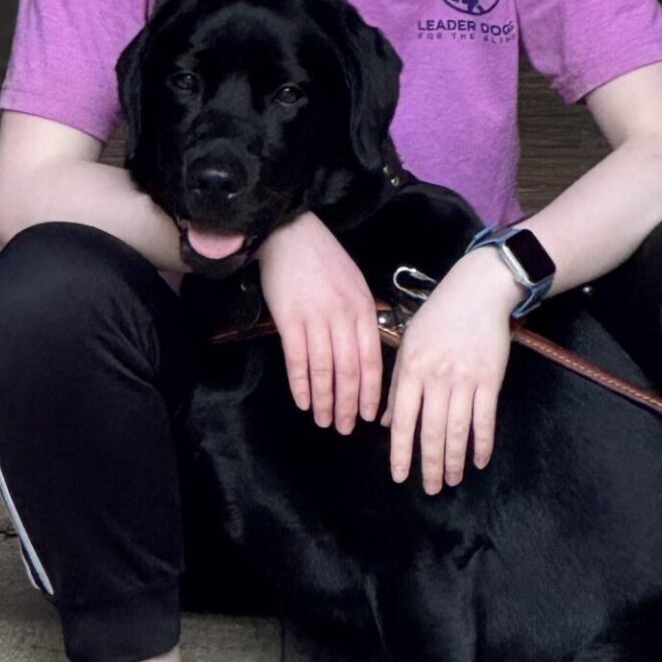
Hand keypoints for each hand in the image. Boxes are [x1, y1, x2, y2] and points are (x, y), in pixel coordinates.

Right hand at [256, 212, 382, 432]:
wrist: (290, 233)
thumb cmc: (323, 259)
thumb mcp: (354, 283)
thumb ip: (360, 316)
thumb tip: (364, 351)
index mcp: (363, 309)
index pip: (372, 360)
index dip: (370, 392)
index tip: (368, 416)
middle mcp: (343, 316)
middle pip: (350, 371)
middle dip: (348, 404)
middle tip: (344, 428)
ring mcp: (316, 318)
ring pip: (325, 371)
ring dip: (324, 401)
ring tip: (323, 421)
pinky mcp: (289, 319)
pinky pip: (298, 360)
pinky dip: (301, 384)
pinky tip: (303, 401)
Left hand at [383, 249, 516, 492]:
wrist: (477, 292)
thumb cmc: (438, 317)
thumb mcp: (409, 344)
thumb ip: (397, 385)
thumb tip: (388, 423)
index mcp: (412, 369)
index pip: (404, 420)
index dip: (401, 452)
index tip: (400, 477)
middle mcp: (437, 377)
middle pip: (431, 430)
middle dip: (429, 465)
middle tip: (430, 489)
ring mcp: (465, 379)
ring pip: (458, 429)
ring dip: (454, 460)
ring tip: (452, 480)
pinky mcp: (490, 379)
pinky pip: (486, 418)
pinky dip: (483, 443)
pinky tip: (480, 460)